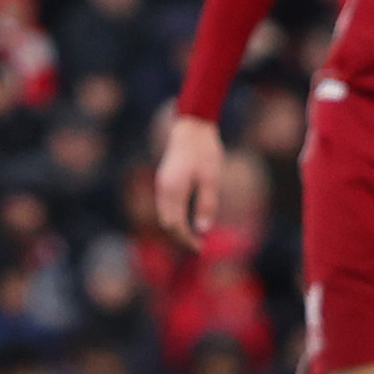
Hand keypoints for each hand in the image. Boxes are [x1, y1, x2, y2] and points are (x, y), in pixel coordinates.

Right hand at [152, 114, 226, 239]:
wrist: (191, 126)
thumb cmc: (204, 151)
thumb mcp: (211, 179)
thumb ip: (207, 204)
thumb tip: (203, 230)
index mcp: (173, 190)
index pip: (176, 225)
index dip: (187, 239)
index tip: (201, 247)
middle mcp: (163, 189)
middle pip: (167, 223)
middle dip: (181, 237)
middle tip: (199, 245)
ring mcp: (161, 184)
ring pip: (164, 215)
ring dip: (177, 227)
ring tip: (194, 236)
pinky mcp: (164, 180)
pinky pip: (165, 206)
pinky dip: (174, 216)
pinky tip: (187, 219)